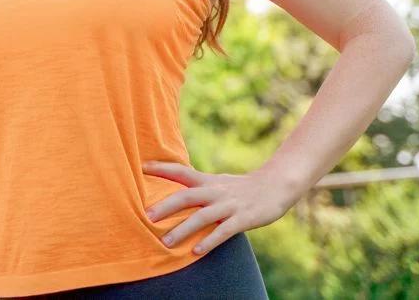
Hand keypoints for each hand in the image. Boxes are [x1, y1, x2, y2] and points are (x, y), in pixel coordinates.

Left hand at [141, 160, 300, 254]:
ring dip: (183, 229)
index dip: (162, 168)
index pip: (182, 171)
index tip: (142, 167)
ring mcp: (229, 205)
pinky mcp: (243, 219)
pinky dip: (209, 241)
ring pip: (202, 217)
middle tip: (146, 216)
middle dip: (166, 206)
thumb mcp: (219, 182)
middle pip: (187, 196)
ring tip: (166, 242)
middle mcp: (216, 192)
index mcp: (209, 181)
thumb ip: (199, 186)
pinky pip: (223, 231)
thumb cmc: (242, 187)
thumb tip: (175, 191)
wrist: (277, 185)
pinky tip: (196, 251)